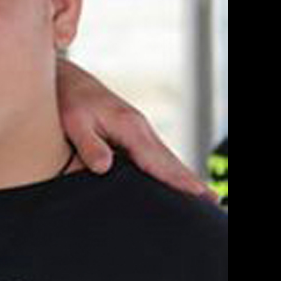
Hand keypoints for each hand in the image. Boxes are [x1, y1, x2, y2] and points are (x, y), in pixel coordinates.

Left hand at [57, 59, 215, 201]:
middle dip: (191, 181)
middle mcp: (140, 128)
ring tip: (203, 196)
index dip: (177, 179)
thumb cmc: (69, 100)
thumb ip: (90, 145)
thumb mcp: (74, 122)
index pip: (157, 160)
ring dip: (184, 175)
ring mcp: (139, 129)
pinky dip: (169, 167)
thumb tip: (103, 167)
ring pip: (166, 157)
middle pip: (170, 160)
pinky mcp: (132, 131)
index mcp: (129, 126)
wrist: (68, 79)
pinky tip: (174, 179)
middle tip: (213, 202)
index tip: (198, 194)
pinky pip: (156, 153)